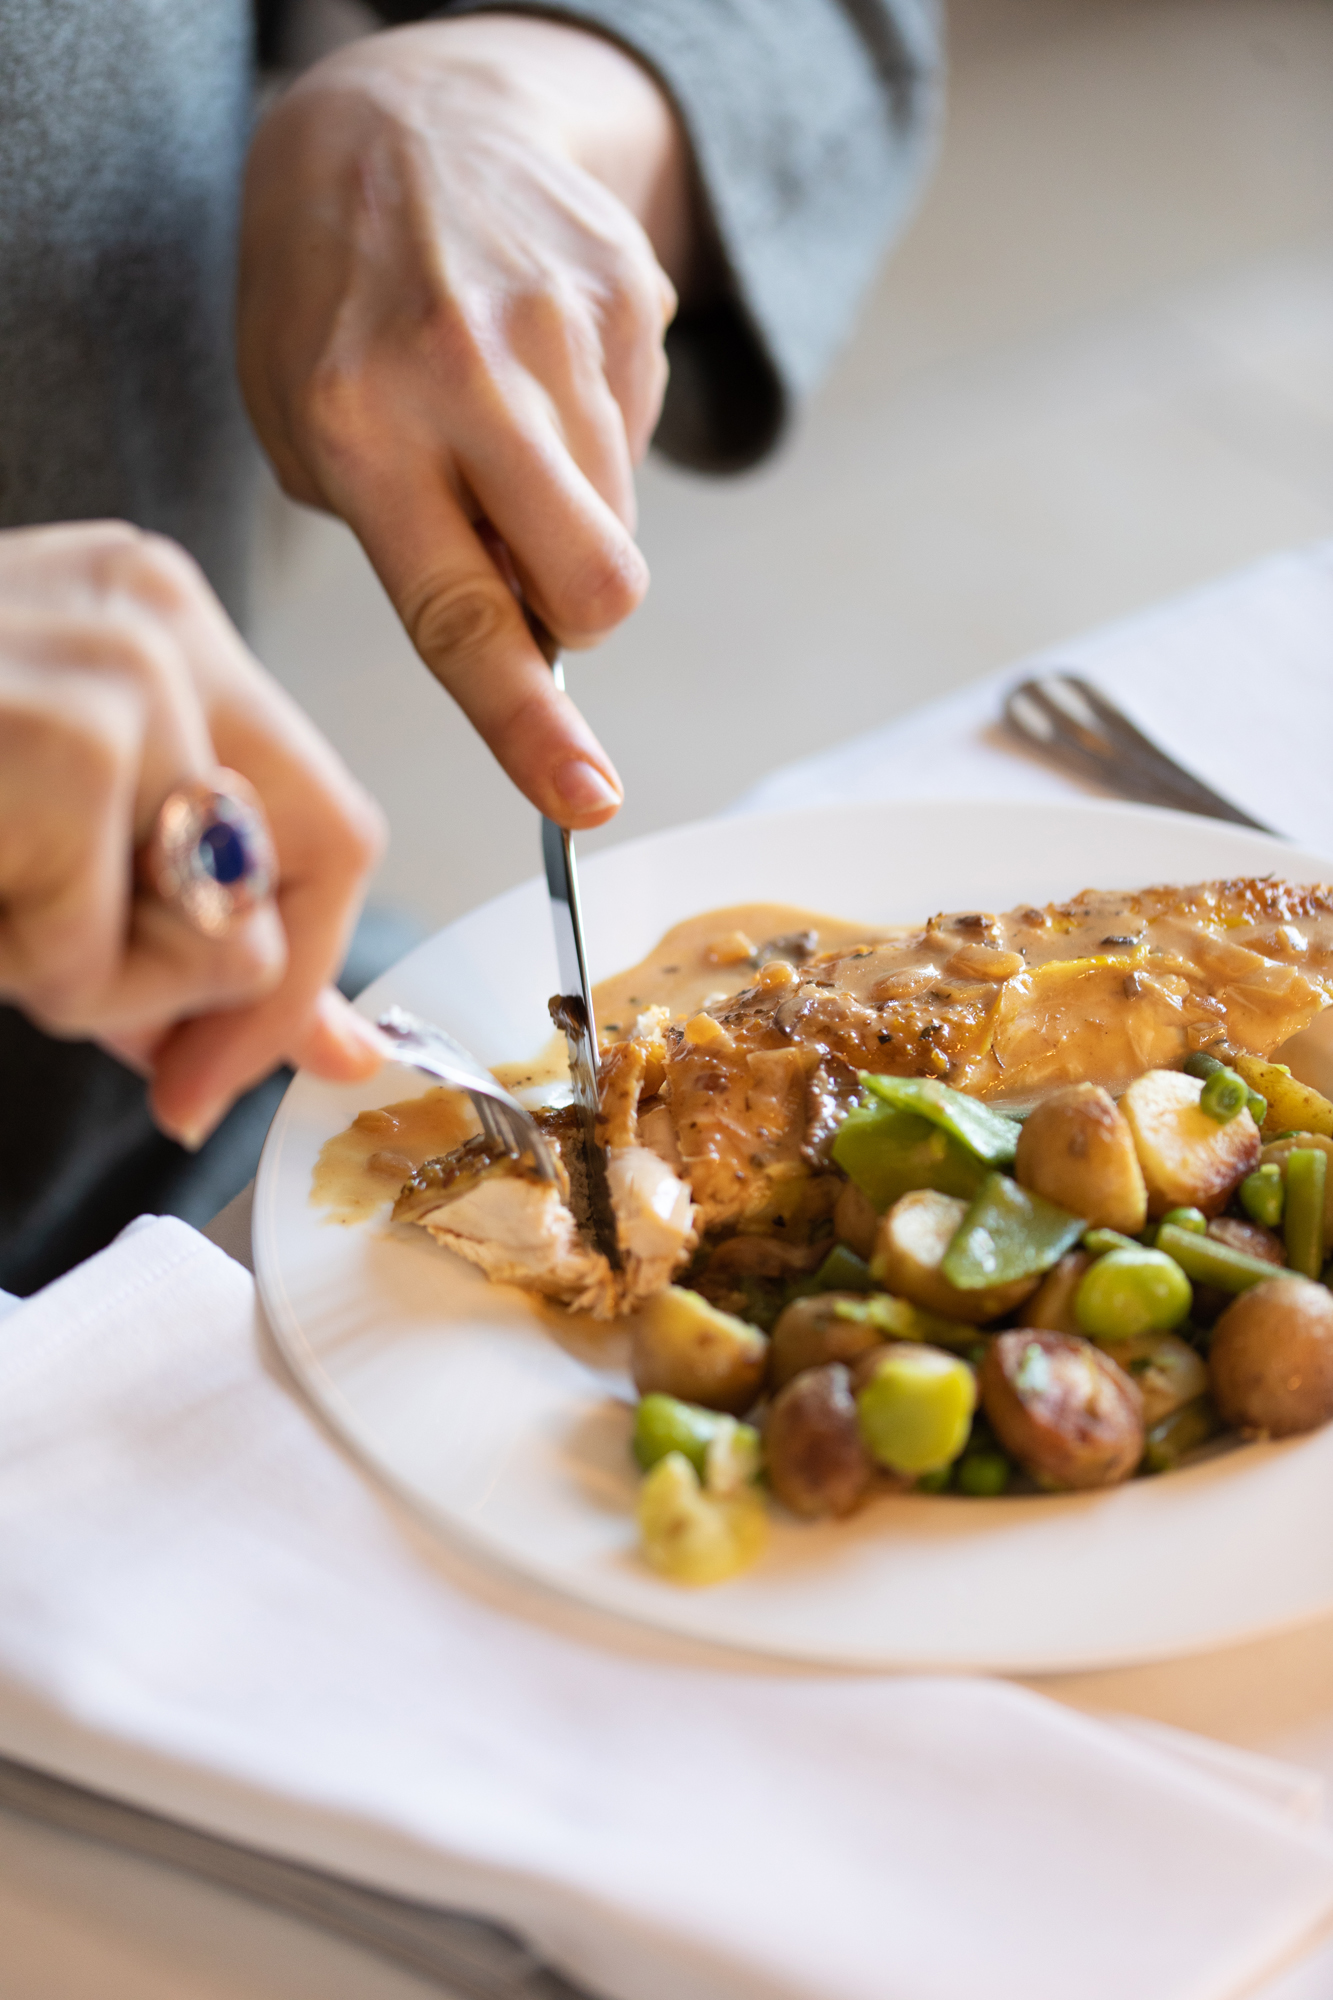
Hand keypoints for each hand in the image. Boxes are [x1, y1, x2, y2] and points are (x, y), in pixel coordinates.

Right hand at [0, 522, 385, 1146]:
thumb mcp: (48, 859)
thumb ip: (189, 934)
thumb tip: (341, 1046)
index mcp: (152, 621)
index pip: (330, 815)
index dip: (305, 966)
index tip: (229, 1064)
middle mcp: (159, 614)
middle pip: (330, 853)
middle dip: (244, 998)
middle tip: (151, 1072)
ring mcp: (123, 662)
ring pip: (225, 927)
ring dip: (96, 985)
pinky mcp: (72, 738)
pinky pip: (109, 954)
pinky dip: (26, 978)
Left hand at [238, 14, 692, 828]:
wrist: (400, 115)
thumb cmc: (331, 305)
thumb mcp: (305, 430)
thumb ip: (413, 548)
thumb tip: (537, 644)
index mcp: (361, 425)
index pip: (463, 616)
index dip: (529, 726)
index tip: (588, 799)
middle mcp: (466, 375)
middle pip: (599, 586)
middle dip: (580, 614)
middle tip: (523, 558)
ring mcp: (562, 327)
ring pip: (620, 521)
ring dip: (573, 512)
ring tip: (502, 420)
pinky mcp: (631, 293)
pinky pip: (639, 437)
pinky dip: (593, 436)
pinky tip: (536, 366)